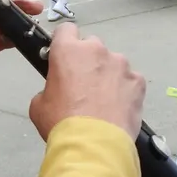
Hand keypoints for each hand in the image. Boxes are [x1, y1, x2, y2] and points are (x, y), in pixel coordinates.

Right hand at [29, 23, 145, 140]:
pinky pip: (130, 80)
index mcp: (68, 50)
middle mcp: (96, 50)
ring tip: (104, 100)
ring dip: (108, 75)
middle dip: (88, 61)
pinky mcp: (137, 81)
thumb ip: (49, 86)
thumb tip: (58, 90)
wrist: (93, 146)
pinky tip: (118, 107)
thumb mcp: (39, 104)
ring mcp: (120, 64)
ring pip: (113, 62)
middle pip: (91, 46)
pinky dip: (125, 89)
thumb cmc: (61, 123)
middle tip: (83, 85)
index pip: (66, 29)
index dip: (64, 42)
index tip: (64, 57)